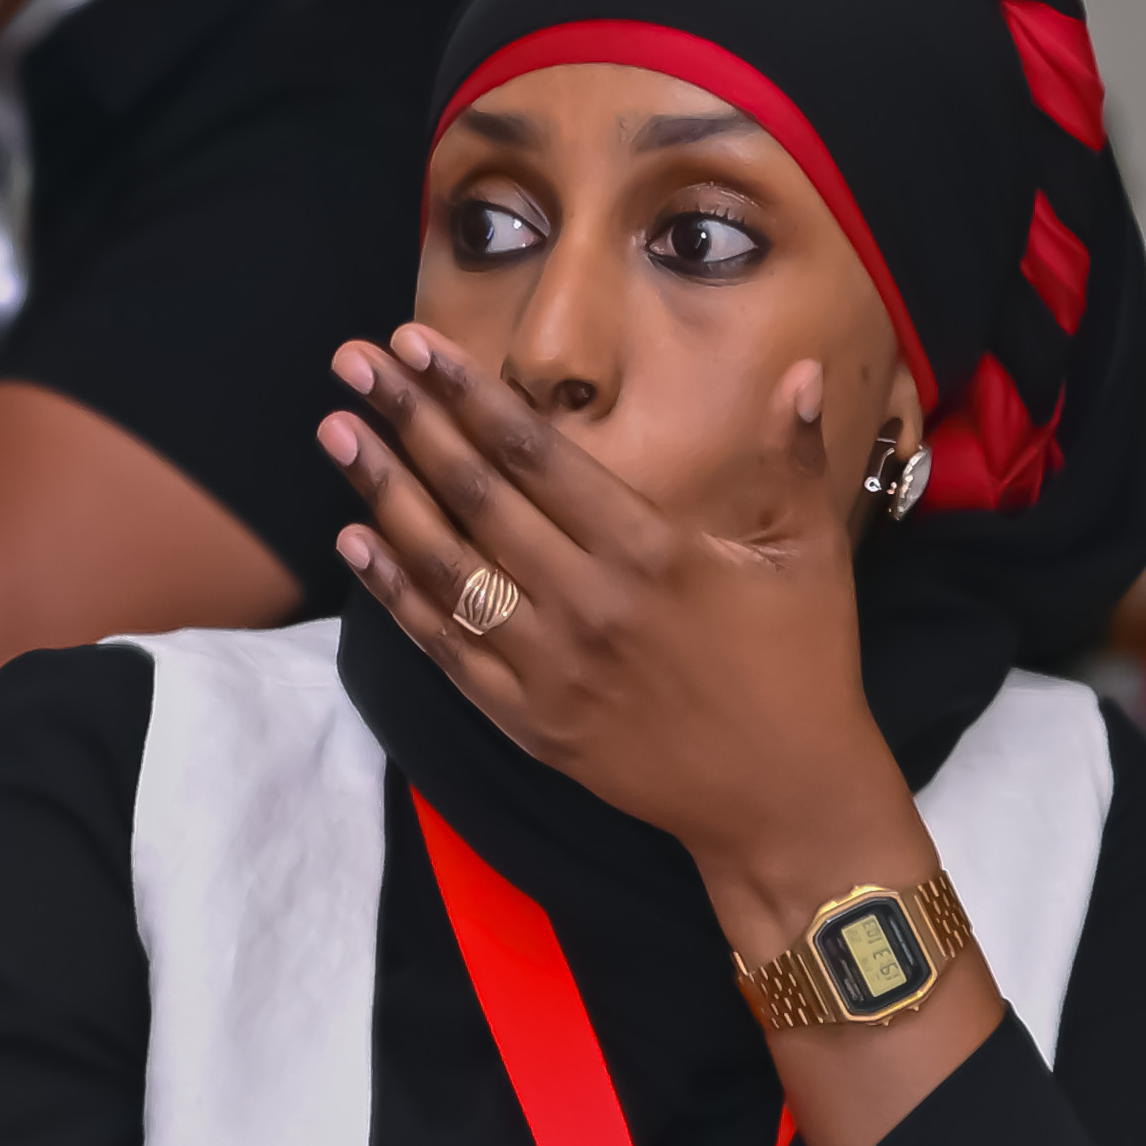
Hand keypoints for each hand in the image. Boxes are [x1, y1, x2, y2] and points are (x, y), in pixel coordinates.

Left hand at [321, 323, 906, 917]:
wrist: (782, 802)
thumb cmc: (802, 669)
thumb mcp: (810, 558)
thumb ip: (795, 459)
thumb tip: (805, 370)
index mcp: (650, 552)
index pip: (537, 456)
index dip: (470, 394)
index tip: (418, 344)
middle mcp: (588, 603)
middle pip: (476, 498)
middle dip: (408, 423)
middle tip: (352, 365)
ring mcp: (550, 668)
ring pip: (446, 567)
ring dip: (383, 494)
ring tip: (335, 432)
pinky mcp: (528, 722)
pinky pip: (445, 648)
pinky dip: (394, 594)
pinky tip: (354, 542)